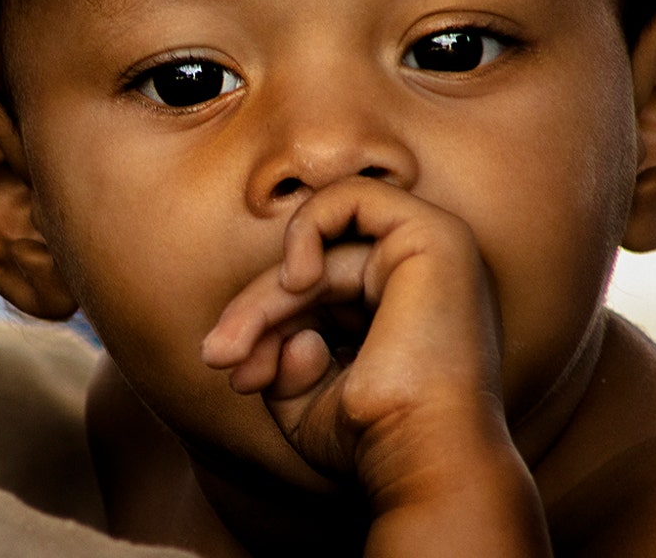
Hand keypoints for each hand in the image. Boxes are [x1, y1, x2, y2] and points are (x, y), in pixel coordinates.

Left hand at [200, 178, 546, 553]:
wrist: (422, 459)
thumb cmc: (375, 441)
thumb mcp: (303, 396)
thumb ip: (276, 351)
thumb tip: (259, 339)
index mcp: (404, 313)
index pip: (318, 292)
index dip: (264, 324)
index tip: (235, 375)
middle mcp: (424, 279)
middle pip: (315, 268)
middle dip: (256, 312)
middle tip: (218, 357)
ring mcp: (435, 252)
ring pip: (321, 244)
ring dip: (267, 295)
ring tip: (240, 345)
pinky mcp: (437, 234)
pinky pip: (352, 196)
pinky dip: (308, 228)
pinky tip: (297, 283)